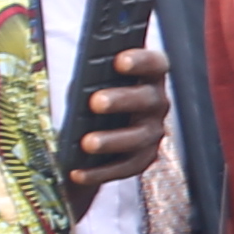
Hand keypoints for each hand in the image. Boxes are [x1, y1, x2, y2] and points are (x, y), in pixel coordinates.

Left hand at [64, 37, 170, 199]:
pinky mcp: (141, 159)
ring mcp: (151, 133)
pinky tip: (77, 172)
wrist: (92, 130)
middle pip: (147, 100)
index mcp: (147, 77)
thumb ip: (91, 78)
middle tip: (95, 102)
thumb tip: (80, 82)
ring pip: (138, 138)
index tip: (119, 60)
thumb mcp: (91, 82)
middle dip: (122, 100)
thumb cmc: (92, 95)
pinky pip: (124, 168)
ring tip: (87, 143)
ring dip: (112, 140)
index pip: (155, 64)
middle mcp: (156, 104)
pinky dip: (100, 172)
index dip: (142, 61)